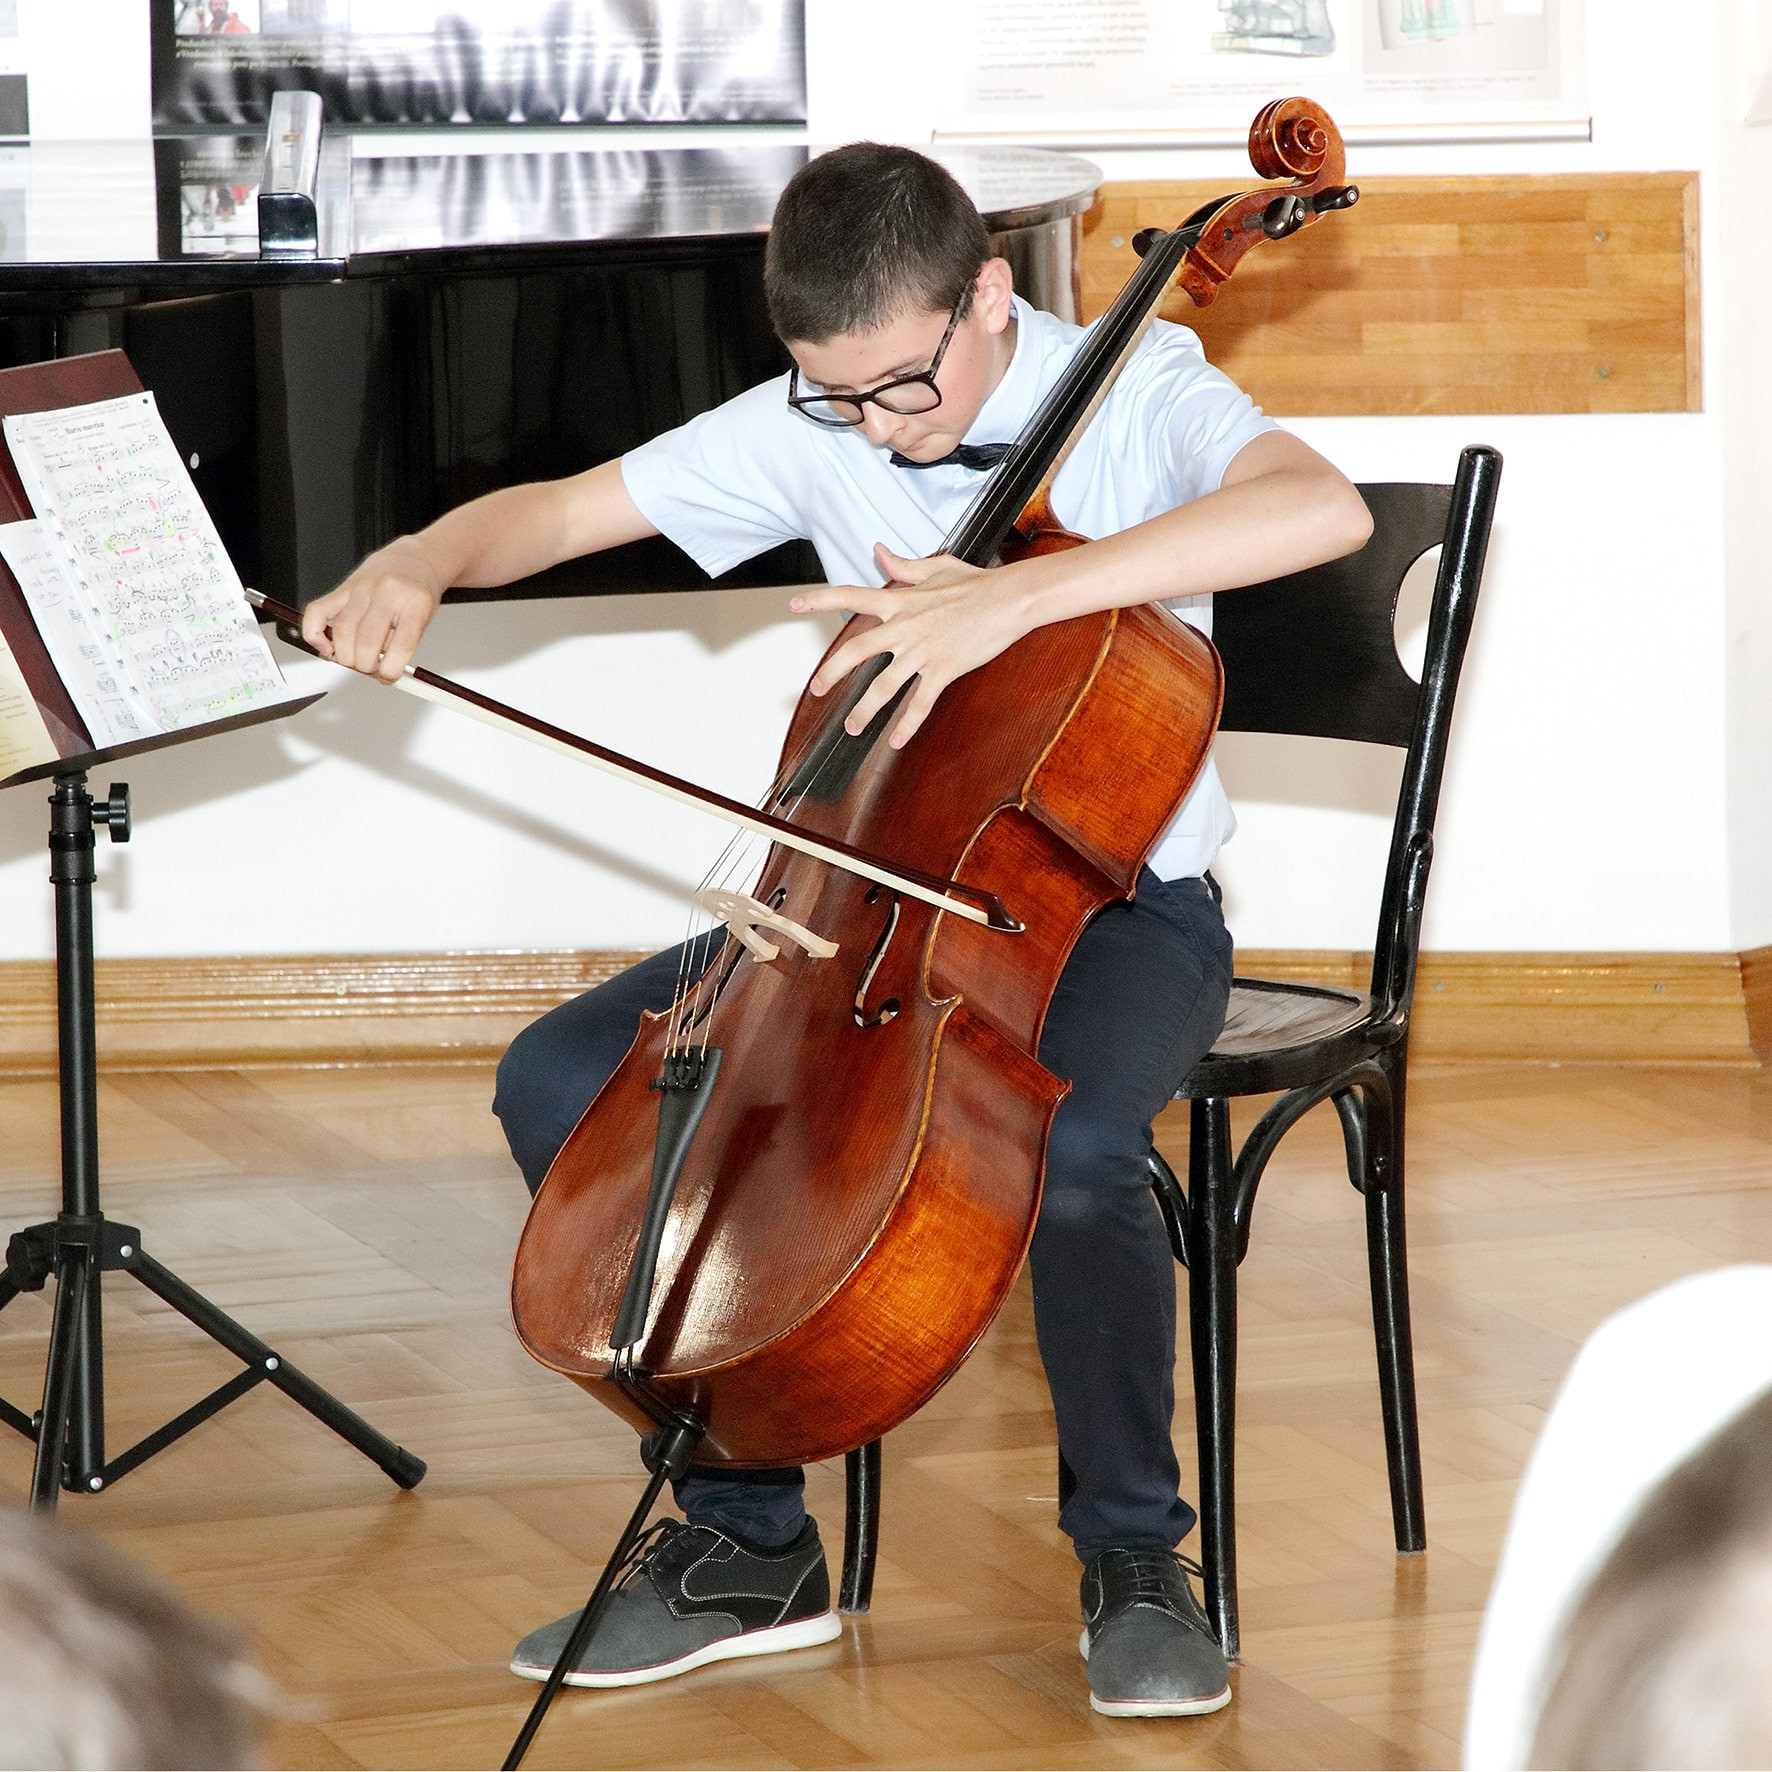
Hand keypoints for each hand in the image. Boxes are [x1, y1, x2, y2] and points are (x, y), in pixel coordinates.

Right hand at [301, 537, 445, 681]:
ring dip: (345, 655)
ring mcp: (362, 588)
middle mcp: (387, 593)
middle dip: (365, 665)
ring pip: (342, 630)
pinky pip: (317, 611)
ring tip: (354, 659)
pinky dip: (315, 634)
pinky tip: (326, 646)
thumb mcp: (424, 619)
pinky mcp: (342, 587)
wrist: (413, 559)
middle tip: (370, 667)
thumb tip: (383, 673)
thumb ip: (405, 646)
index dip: (390, 671)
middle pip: (366, 640)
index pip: (400, 647)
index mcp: (414, 603)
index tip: (388, 676)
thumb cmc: (418, 591)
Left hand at [788, 543, 1033, 748]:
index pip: (851, 595)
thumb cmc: (975, 583)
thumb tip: (878, 552)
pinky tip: (896, 741)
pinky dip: (908, 725)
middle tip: (816, 689)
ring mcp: (923, 650)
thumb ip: (902, 565)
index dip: (819, 599)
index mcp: (900, 601)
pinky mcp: (944, 669)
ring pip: (885, 685)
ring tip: (852, 728)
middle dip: (833, 671)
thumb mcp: (935, 567)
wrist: (1009, 599)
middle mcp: (905, 626)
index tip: (793, 605)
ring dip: (866, 710)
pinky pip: (921, 702)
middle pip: (858, 649)